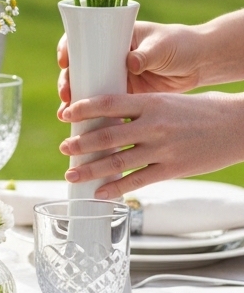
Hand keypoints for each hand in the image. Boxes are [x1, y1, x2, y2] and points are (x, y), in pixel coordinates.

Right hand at [56, 21, 206, 110]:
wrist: (199, 64)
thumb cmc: (180, 45)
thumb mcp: (162, 46)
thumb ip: (146, 54)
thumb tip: (131, 63)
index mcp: (115, 36)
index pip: (83, 38)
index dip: (69, 49)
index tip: (64, 62)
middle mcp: (110, 56)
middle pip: (79, 66)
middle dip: (68, 81)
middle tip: (66, 95)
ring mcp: (116, 75)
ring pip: (88, 88)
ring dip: (75, 102)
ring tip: (66, 116)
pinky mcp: (125, 95)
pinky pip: (103, 107)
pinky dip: (92, 116)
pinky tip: (83, 128)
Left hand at [59, 90, 243, 198]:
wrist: (235, 126)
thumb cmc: (201, 110)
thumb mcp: (168, 101)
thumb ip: (141, 109)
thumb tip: (109, 118)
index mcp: (151, 102)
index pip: (108, 102)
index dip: (83, 108)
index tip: (66, 113)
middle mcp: (153, 125)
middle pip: (107, 135)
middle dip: (81, 144)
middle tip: (65, 148)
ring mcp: (162, 149)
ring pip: (118, 161)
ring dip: (91, 169)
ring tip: (72, 173)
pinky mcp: (172, 169)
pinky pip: (138, 180)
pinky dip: (116, 188)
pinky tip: (100, 192)